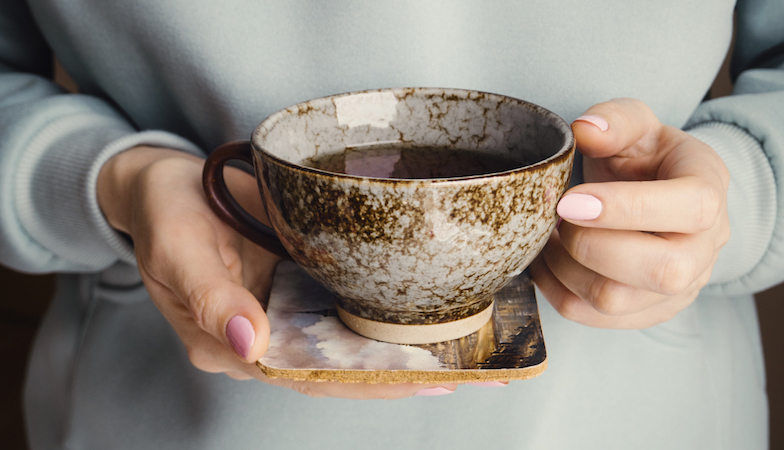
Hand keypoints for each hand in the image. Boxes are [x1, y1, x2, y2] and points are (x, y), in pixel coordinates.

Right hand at [97, 146, 458, 397]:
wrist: (166, 180)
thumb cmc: (165, 213)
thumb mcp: (177, 250)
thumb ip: (212, 299)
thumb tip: (253, 345)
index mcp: (234, 344)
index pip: (306, 376)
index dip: (363, 382)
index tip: (419, 381)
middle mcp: (269, 334)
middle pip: (340, 366)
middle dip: (403, 372)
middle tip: (470, 371)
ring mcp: (289, 306)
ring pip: (351, 338)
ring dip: (405, 345)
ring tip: (467, 347)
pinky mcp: (302, 277)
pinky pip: (348, 300)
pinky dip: (386, 308)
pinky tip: (430, 308)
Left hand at [530, 98, 729, 328]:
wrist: (657, 195)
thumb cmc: (646, 158)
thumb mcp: (637, 124)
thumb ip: (616, 120)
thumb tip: (585, 130)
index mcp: (709, 189)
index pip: (690, 208)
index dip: (626, 208)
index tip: (570, 200)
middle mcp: (704, 249)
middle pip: (661, 271)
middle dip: (591, 245)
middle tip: (561, 217)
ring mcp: (678, 289)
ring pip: (616, 300)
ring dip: (565, 267)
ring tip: (552, 233)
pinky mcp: (645, 312)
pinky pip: (591, 317)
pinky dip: (555, 288)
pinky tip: (549, 257)